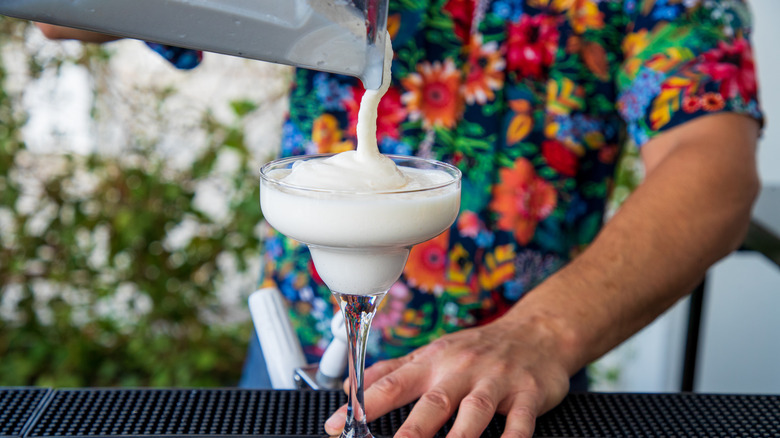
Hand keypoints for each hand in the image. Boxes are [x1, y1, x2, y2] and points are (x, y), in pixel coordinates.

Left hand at [324, 317, 572, 437]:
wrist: (537, 333)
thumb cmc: (477, 349)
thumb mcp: (433, 352)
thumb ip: (392, 372)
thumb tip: (350, 388)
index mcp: (433, 362)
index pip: (392, 384)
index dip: (364, 406)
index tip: (338, 427)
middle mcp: (461, 370)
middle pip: (432, 403)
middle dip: (410, 433)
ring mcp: (495, 382)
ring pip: (474, 413)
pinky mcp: (527, 395)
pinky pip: (520, 422)